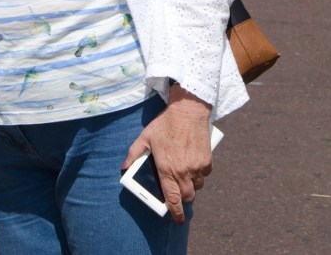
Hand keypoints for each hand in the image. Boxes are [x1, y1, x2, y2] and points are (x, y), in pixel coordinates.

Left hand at [123, 87, 212, 223]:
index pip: (172, 198)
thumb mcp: (145, 138)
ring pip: (196, 187)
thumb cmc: (165, 124)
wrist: (188, 111)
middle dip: (183, 199)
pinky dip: (199, 175)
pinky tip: (192, 165)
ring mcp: (197, 167)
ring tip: (183, 176)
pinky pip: (204, 175)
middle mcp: (183, 171)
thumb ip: (133, 155)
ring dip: (190, 187)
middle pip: (187, 197)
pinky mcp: (207, 161)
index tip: (177, 219)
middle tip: (177, 194)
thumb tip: (124, 168)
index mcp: (167, 168)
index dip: (175, 212)